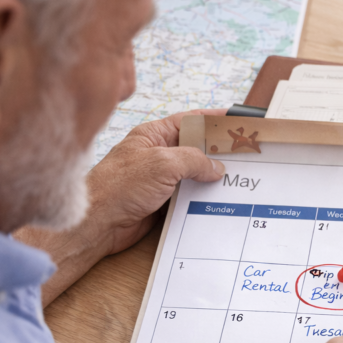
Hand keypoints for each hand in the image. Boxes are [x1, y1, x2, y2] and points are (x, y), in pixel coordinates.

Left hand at [19, 109, 226, 306]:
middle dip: (218, 152)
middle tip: (245, 153)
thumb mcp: (163, 164)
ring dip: (212, 179)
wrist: (97, 223)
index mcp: (154, 135)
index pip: (190, 120)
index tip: (236, 119)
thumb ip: (194, 161)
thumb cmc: (119, 187)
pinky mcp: (161, 203)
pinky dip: (203, 200)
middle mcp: (158, 155)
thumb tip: (216, 167)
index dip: (214, 119)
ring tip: (238, 179)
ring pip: (194, 176)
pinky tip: (218, 201)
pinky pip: (189, 198)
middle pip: (195, 149)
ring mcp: (160, 180)